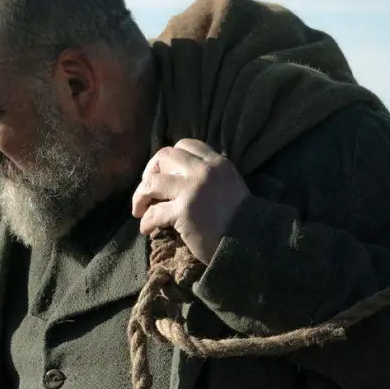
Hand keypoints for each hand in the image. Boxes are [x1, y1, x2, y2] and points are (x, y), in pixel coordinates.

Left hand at [131, 138, 248, 263]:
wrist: (250, 243)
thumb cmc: (239, 220)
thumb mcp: (229, 186)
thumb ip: (209, 176)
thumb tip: (178, 178)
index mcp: (217, 162)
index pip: (185, 145)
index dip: (168, 158)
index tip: (162, 173)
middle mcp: (204, 170)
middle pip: (164, 156)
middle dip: (149, 172)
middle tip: (147, 190)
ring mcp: (192, 189)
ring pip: (152, 182)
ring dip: (140, 196)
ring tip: (139, 210)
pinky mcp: (183, 211)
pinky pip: (154, 212)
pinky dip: (146, 221)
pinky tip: (147, 229)